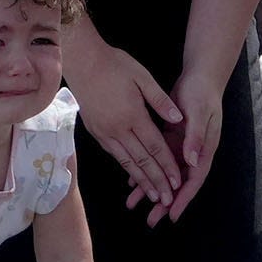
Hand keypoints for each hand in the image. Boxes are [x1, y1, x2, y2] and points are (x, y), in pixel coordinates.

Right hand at [67, 32, 183, 215]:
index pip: (155, 147)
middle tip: (168, 199)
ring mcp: (105, 132)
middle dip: (157, 181)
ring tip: (153, 195)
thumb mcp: (142, 76)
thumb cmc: (114, 65)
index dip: (168, 166)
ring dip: (141, 180)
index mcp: (133, 116)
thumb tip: (179, 119)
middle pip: (142, 161)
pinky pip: (114, 154)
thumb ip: (161, 100)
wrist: (82, 61)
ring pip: (127, 162)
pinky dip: (126, 168)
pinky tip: (133, 175)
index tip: (178, 182)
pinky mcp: (96, 131)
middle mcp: (118, 129)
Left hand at [132, 74, 225, 226]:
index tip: (171, 214)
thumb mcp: (199, 113)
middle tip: (152, 220)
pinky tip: (132, 181)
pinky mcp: (173, 138)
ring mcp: (183, 147)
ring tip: (134, 204)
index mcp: (204, 149)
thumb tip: (191, 161)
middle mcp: (194, 152)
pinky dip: (146, 170)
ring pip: (166, 173)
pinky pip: (158, 160)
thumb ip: (195, 137)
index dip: (183, 199)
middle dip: (165, 202)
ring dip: (151, 188)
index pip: (193, 180)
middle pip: (179, 183)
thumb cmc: (202, 93)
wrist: (200, 75)